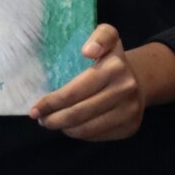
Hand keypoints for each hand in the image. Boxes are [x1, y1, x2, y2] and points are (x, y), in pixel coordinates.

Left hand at [30, 25, 151, 140]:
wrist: (139, 80)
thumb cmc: (110, 60)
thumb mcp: (106, 38)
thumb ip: (99, 36)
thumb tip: (88, 51)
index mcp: (114, 67)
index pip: (75, 91)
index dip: (52, 103)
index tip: (35, 109)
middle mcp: (125, 89)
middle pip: (78, 113)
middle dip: (53, 119)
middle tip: (42, 119)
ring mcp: (130, 110)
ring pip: (86, 129)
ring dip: (65, 129)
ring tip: (54, 123)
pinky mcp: (131, 127)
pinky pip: (97, 137)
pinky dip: (80, 134)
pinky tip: (74, 126)